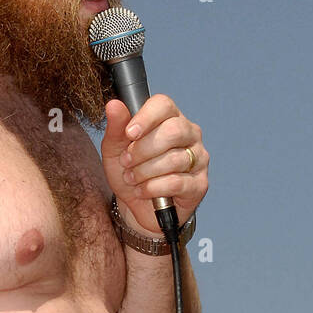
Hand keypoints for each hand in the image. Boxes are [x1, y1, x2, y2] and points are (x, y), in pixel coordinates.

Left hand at [101, 95, 208, 234]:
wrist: (135, 208)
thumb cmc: (129, 173)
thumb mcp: (115, 150)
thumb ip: (115, 127)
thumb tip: (113, 105)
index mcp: (169, 118)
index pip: (164, 105)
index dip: (146, 118)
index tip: (129, 134)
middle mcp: (189, 134)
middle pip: (173, 131)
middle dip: (143, 149)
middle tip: (127, 162)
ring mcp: (198, 159)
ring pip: (174, 159)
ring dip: (144, 172)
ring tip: (132, 179)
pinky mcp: (199, 184)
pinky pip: (177, 182)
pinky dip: (153, 188)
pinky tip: (143, 191)